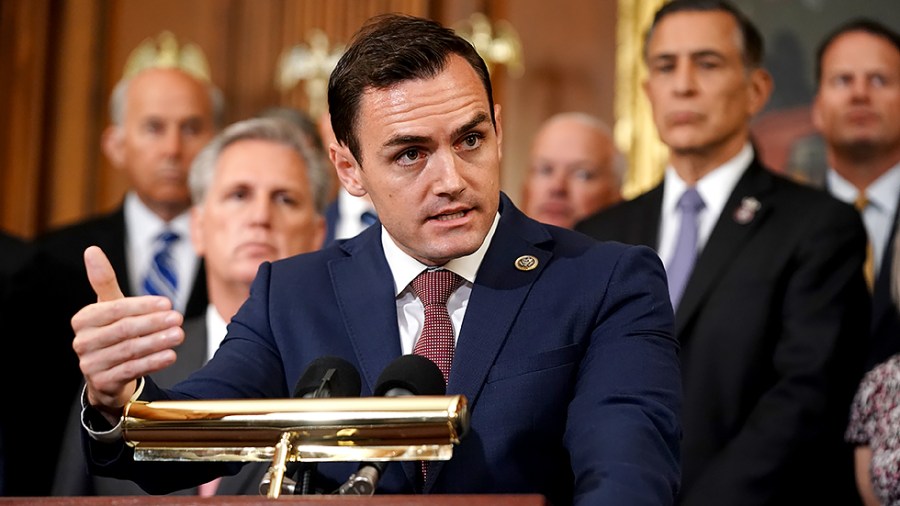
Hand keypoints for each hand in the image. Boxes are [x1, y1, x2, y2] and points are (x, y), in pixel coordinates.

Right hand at [71, 246, 183, 417]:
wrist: (108, 374)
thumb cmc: (112, 332)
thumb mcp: (109, 307)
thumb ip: (103, 281)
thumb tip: (91, 250)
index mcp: (83, 319)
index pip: (115, 309)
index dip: (142, 306)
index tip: (168, 304)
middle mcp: (82, 342)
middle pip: (124, 330)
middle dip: (153, 323)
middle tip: (178, 318)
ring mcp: (90, 365)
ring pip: (129, 350)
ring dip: (157, 342)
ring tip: (179, 335)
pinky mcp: (101, 384)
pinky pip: (130, 370)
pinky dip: (152, 362)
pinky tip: (171, 355)